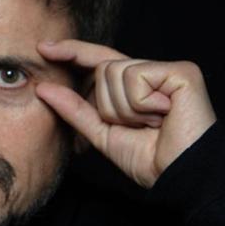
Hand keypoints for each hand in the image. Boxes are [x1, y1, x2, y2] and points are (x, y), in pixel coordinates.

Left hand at [36, 39, 216, 187]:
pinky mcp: (182, 72)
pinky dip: (141, 105)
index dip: (72, 52)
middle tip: (138, 126)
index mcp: (135, 85)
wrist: (179, 177)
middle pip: (102, 69)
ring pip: (115, 73)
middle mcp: (152, 72)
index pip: (98, 60)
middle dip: (109, 106)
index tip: (43, 48)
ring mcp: (168, 69)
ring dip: (126, 109)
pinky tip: (164, 115)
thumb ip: (74, 108)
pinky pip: (136, 78)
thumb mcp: (101, 132)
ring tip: (152, 123)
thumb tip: (42, 88)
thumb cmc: (148, 159)